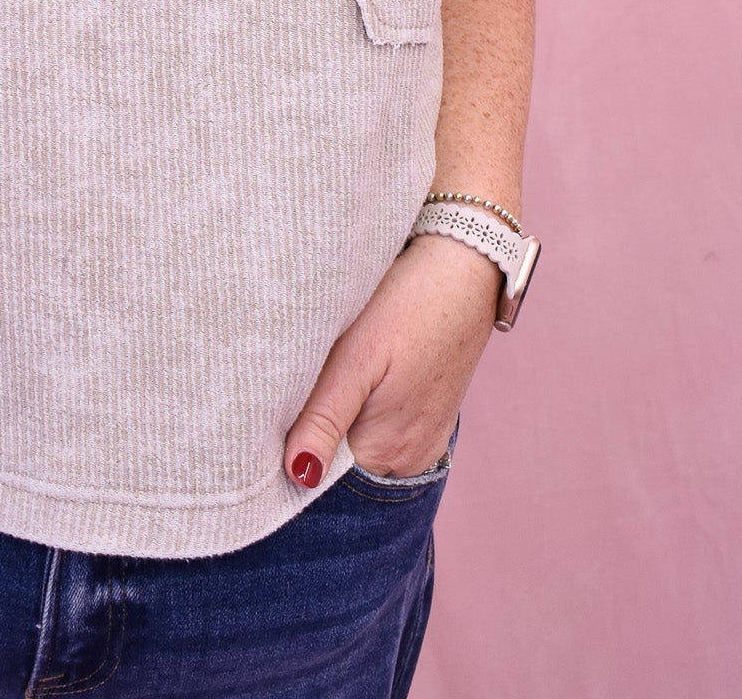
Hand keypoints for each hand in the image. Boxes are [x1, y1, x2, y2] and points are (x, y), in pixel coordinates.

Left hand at [282, 234, 500, 488]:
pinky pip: (382, 424)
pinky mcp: (430, 416)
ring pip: (359, 438)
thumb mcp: (357, 356)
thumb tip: (298, 475)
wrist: (464, 265)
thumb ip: (325, 418)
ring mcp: (424, 439)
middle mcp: (409, 459)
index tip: (277, 400)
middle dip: (314, 423)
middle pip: (340, 456)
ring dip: (338, 412)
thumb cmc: (408, 303)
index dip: (292, 438)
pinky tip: (363, 368)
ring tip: (337, 365)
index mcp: (387, 452)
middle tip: (309, 370)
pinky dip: (365, 403)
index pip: (319, 468)